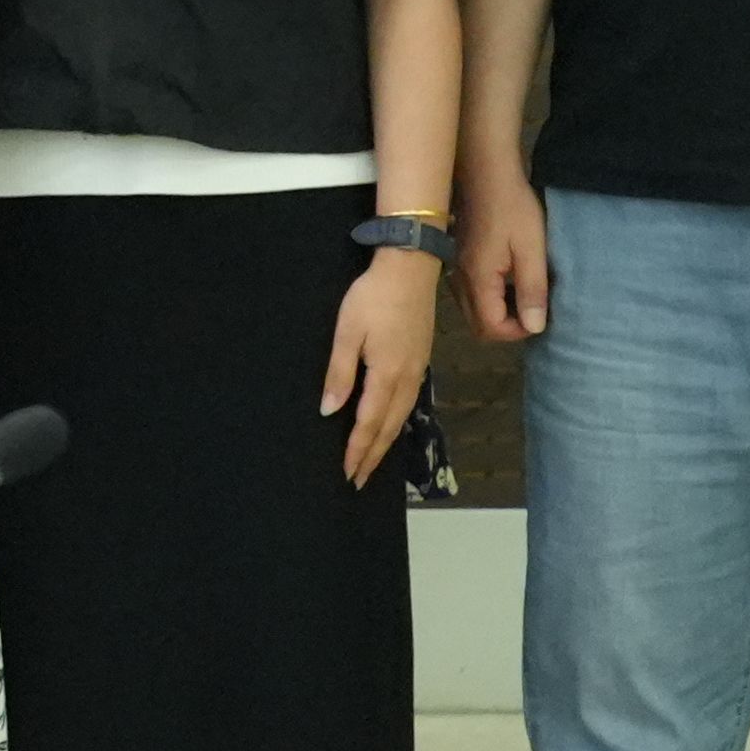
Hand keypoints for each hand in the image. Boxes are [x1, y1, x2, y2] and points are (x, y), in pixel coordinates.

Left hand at [325, 250, 441, 483]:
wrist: (410, 270)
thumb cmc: (372, 297)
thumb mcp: (347, 332)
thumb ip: (339, 374)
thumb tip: (329, 411)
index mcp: (386, 375)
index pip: (368, 423)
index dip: (357, 450)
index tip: (347, 473)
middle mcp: (406, 380)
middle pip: (388, 428)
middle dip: (372, 455)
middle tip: (357, 479)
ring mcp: (416, 371)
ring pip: (399, 417)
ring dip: (384, 442)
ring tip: (371, 461)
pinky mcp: (420, 361)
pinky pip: (407, 403)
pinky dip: (395, 422)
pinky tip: (389, 425)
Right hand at [460, 166, 555, 344]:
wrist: (485, 172)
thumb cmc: (513, 209)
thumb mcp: (532, 249)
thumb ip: (532, 290)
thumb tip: (535, 327)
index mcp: (478, 279)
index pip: (491, 327)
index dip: (518, 331)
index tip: (540, 315)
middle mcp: (461, 279)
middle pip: (478, 326)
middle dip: (507, 327)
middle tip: (533, 310)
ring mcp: (456, 269)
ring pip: (472, 311)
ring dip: (497, 314)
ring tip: (523, 297)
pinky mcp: (459, 258)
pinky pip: (469, 294)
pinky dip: (489, 299)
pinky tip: (508, 281)